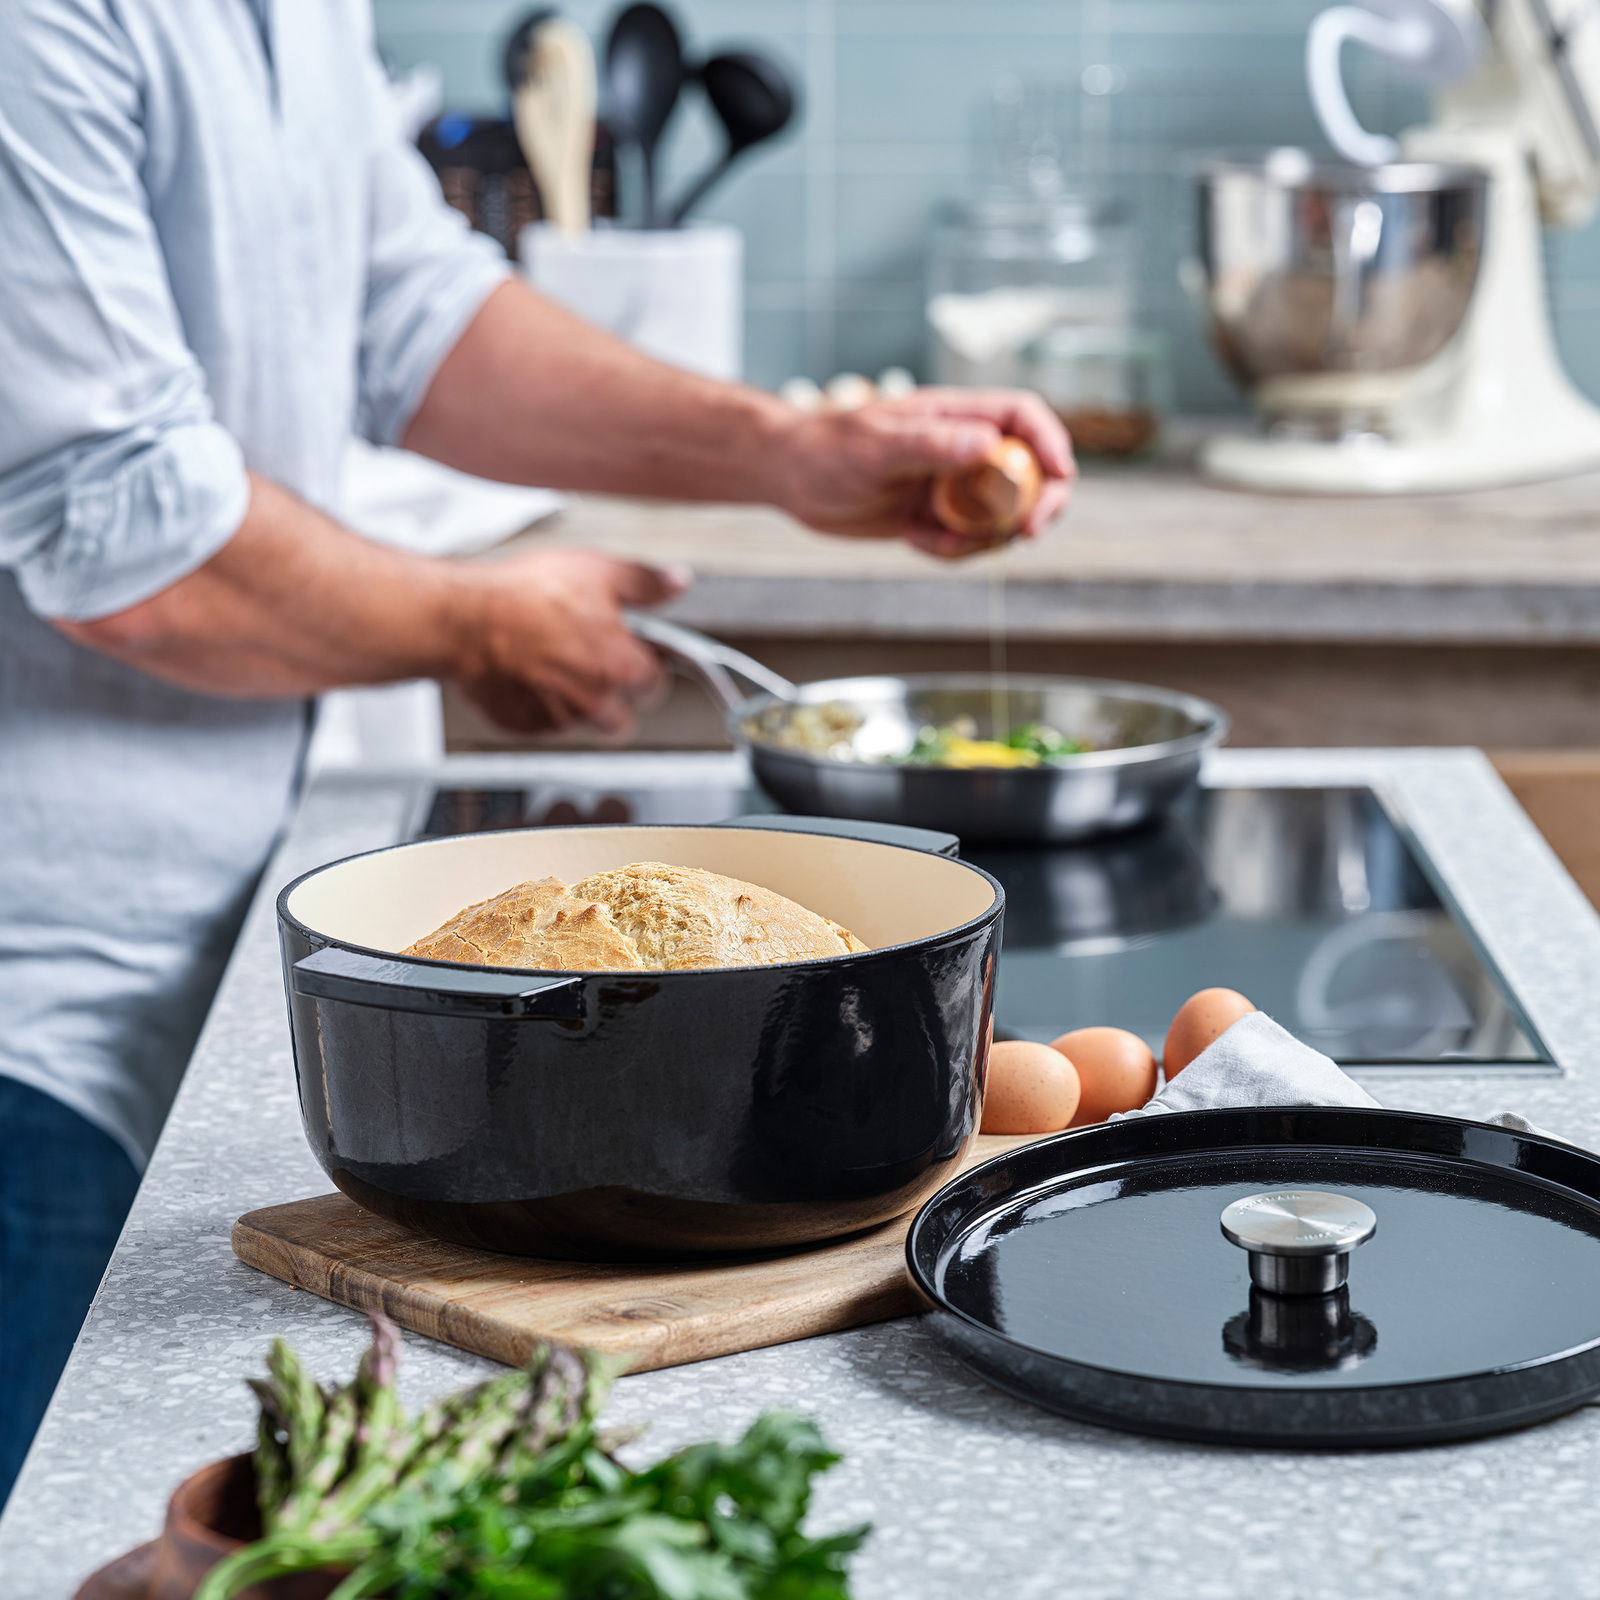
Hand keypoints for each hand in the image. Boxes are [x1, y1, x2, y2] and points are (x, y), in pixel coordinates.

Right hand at [449, 548, 689, 737]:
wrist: (464, 619)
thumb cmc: (525, 595)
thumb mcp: (598, 572)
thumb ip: (646, 583)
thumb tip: (677, 582)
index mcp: (621, 668)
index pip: (654, 685)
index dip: (644, 666)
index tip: (632, 652)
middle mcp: (594, 703)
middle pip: (621, 717)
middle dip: (612, 694)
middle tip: (590, 662)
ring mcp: (556, 719)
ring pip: (580, 722)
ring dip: (575, 701)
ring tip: (553, 663)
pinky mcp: (521, 726)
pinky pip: (541, 724)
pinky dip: (538, 705)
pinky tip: (526, 673)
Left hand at [771, 388, 1075, 559]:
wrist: (789, 478)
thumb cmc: (826, 447)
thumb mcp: (877, 445)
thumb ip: (932, 444)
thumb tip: (988, 444)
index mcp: (956, 416)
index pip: (1024, 418)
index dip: (1051, 443)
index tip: (1061, 476)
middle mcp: (962, 449)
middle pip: (1029, 471)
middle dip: (1038, 503)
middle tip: (1027, 534)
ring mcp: (950, 485)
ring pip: (1001, 515)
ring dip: (986, 537)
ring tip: (936, 540)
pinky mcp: (934, 517)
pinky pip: (965, 541)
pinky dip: (951, 551)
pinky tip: (914, 541)